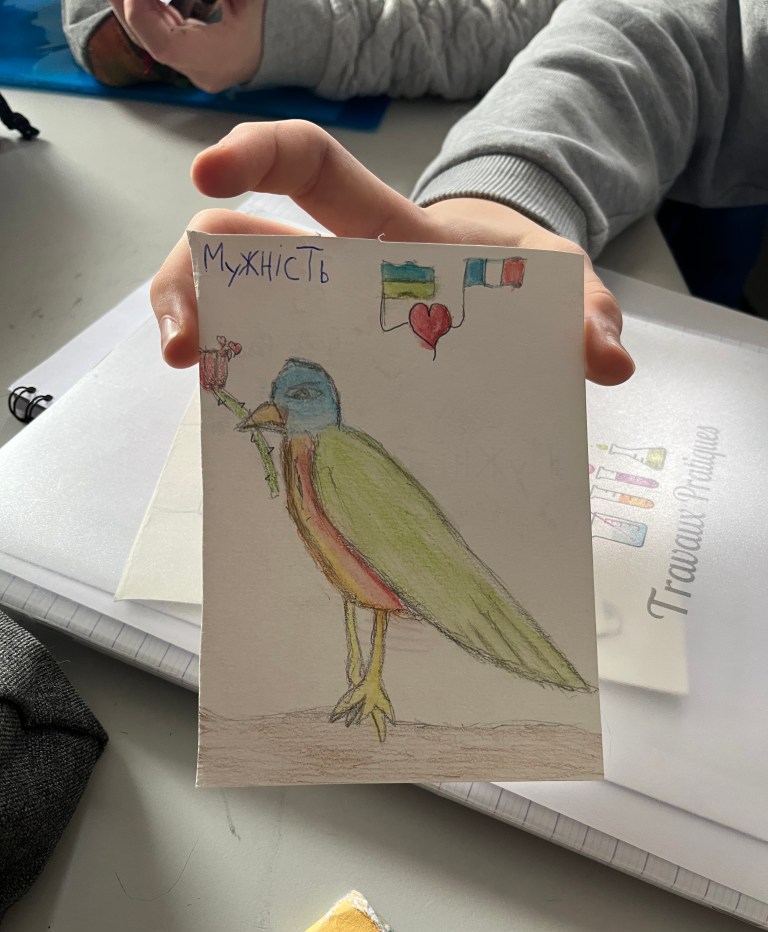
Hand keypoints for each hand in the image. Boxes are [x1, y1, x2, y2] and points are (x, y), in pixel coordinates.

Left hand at [108, 0, 265, 91]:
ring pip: (151, 37)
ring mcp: (194, 65)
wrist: (285, 45)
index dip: (140, 14)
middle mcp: (200, 70)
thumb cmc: (268, 25)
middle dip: (127, 6)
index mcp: (215, 62)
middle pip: (150, 40)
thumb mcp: (246, 1)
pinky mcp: (192, 56)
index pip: (162, 46)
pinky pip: (161, 34)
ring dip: (134, 7)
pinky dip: (149, 11)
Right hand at [153, 121, 633, 384]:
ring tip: (192, 374)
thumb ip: (586, 312)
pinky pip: (256, 362)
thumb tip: (606, 360)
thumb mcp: (556, 284)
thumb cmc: (517, 282)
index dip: (257, 155)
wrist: (503, 310)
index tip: (209, 175)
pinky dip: (231, 381)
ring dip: (196, 325)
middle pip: (235, 238)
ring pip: (230, 298)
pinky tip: (225, 416)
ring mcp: (315, 313)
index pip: (311, 168)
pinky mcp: (315, 363)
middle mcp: (332, 264)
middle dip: (192, 273)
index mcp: (384, 231)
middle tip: (186, 342)